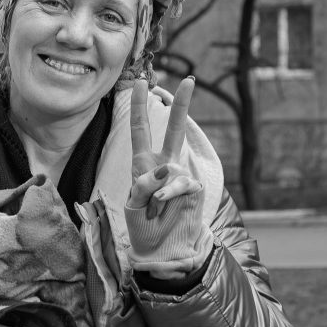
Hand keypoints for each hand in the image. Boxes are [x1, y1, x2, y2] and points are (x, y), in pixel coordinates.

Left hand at [128, 77, 201, 216]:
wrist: (162, 247)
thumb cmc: (143, 225)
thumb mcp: (134, 204)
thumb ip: (144, 186)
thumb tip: (165, 170)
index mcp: (142, 162)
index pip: (140, 128)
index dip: (139, 105)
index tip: (140, 81)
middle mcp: (163, 164)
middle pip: (173, 129)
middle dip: (181, 105)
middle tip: (189, 80)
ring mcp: (180, 175)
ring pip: (174, 166)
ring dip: (159, 189)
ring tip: (153, 206)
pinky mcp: (192, 188)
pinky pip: (180, 185)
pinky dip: (168, 195)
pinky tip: (162, 204)